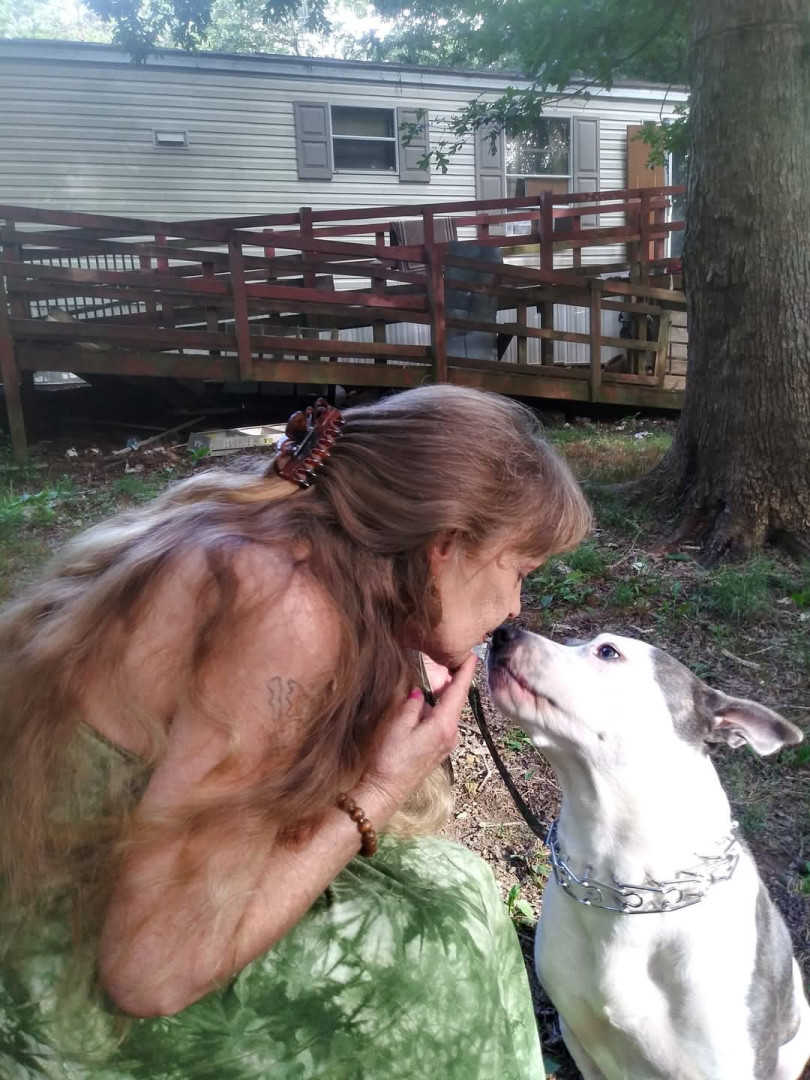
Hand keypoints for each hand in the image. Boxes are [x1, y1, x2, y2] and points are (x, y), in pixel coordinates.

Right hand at [356, 652, 476, 827]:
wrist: (386, 791)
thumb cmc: (390, 759)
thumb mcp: (398, 725)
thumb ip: (412, 704)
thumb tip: (419, 691)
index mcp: (444, 725)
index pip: (459, 692)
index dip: (466, 672)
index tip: (472, 654)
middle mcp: (451, 734)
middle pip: (456, 701)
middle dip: (454, 680)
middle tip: (449, 658)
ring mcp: (446, 743)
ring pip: (449, 711)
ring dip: (444, 694)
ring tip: (437, 675)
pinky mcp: (438, 749)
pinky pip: (443, 722)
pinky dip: (439, 708)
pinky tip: (428, 701)